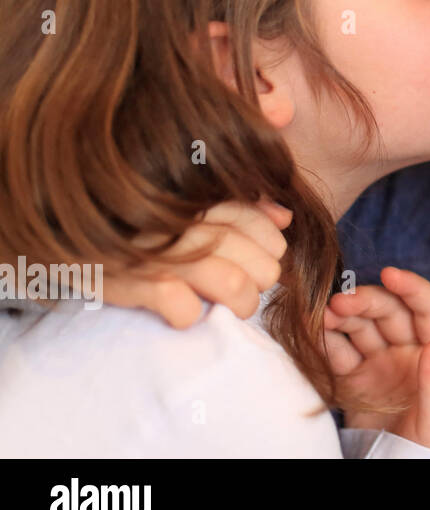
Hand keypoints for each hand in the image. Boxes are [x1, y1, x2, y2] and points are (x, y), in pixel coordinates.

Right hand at [101, 199, 289, 327]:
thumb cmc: (141, 220)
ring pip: (228, 281)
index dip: (271, 243)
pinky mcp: (127, 281)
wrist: (63, 228)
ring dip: (241, 301)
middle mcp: (178, 219)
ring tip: (237, 307)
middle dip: (261, 277)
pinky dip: (190, 315)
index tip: (272, 256)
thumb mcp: (187, 201)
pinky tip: (187, 313)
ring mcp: (154, 249)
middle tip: (253, 287)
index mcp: (195, 194)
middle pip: (249, 254)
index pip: (255, 218)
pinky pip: (180, 306)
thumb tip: (285, 217)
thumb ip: (239, 203)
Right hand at [325, 267, 429, 450]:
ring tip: (321, 317)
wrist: (400, 473)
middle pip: (390, 313)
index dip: (413, 287)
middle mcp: (410, 352)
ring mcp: (381, 363)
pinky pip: (340, 352)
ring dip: (342, 317)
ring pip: (361, 328)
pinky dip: (326, 341)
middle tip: (338, 302)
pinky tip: (314, 334)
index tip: (390, 273)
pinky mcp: (355, 379)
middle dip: (365, 301)